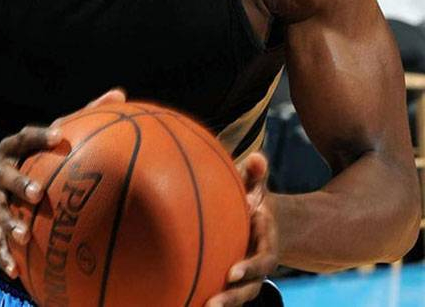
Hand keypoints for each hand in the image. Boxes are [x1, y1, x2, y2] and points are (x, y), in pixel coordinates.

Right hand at [0, 88, 126, 278]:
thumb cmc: (32, 156)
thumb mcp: (50, 137)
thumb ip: (83, 116)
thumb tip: (119, 93)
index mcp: (14, 147)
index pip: (24, 137)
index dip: (39, 137)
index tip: (57, 136)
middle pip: (5, 174)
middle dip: (20, 183)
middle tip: (38, 194)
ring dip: (9, 223)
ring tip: (23, 236)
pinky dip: (4, 254)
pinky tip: (15, 270)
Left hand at [205, 153, 278, 306]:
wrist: (258, 217)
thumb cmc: (252, 197)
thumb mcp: (256, 184)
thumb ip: (256, 174)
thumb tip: (256, 158)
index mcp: (266, 244)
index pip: (261, 261)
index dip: (249, 268)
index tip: (231, 272)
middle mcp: (257, 265)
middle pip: (249, 288)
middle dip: (232, 297)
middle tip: (212, 304)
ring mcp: (246, 277)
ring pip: (237, 297)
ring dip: (222, 305)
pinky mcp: (233, 281)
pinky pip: (224, 294)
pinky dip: (209, 298)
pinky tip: (185, 302)